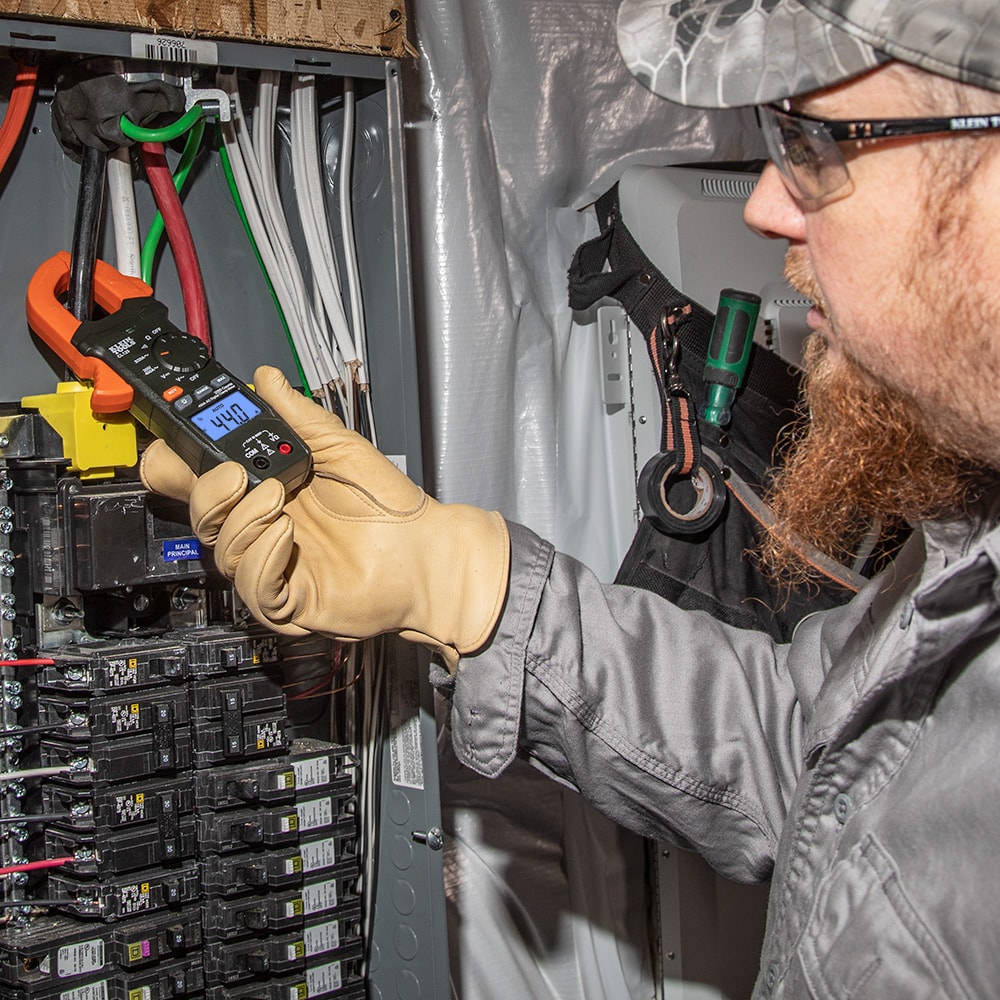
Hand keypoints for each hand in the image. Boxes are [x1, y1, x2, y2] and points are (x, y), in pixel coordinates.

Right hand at [140, 366, 509, 668]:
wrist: (425, 550)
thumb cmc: (388, 506)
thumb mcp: (339, 448)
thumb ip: (298, 415)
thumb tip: (266, 378)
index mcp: (266, 489)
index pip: (198, 480)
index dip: (179, 464)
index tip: (185, 444)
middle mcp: (262, 528)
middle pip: (200, 516)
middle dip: (209, 491)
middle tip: (239, 474)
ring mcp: (272, 566)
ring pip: (223, 551)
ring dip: (244, 520)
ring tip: (279, 501)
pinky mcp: (288, 602)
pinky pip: (253, 587)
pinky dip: (262, 558)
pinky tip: (285, 537)